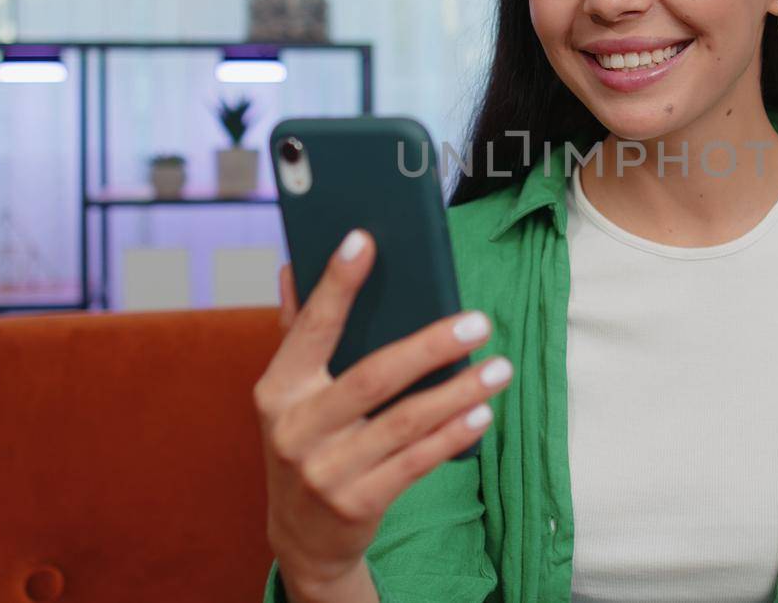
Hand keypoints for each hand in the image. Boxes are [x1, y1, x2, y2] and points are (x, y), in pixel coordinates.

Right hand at [253, 228, 510, 601]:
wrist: (302, 537)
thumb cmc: (308, 442)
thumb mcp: (292, 394)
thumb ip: (297, 331)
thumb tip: (291, 266)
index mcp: (277, 389)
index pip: (311, 327)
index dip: (336, 283)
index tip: (365, 239)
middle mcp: (295, 429)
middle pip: (372, 377)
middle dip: (430, 346)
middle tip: (479, 321)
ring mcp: (324, 471)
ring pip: (405, 422)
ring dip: (459, 391)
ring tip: (499, 367)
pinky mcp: (357, 504)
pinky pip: (416, 462)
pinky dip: (453, 436)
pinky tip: (482, 413)